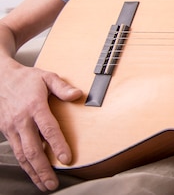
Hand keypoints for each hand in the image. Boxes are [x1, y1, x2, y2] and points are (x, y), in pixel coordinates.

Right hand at [0, 60, 81, 191]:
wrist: (1, 78)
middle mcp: (22, 120)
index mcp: (35, 106)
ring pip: (22, 155)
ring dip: (33, 172)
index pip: (48, 129)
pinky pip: (16, 152)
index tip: (66, 159)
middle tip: (53, 183)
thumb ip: (62, 87)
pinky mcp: (7, 132)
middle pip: (33, 149)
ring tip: (44, 184)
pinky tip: (33, 173)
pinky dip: (25, 165)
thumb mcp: (47, 77)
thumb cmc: (27, 79)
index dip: (57, 145)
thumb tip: (78, 95)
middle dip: (43, 169)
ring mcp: (12, 128)